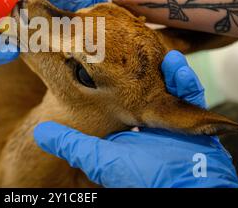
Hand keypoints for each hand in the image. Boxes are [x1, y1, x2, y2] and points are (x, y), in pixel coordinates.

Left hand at [33, 51, 237, 187]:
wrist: (182, 188)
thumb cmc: (139, 175)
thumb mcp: (99, 158)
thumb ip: (72, 144)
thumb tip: (40, 133)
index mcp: (129, 125)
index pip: (123, 96)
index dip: (119, 78)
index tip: (109, 57)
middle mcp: (152, 120)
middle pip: (149, 86)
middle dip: (147, 69)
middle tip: (137, 48)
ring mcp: (175, 119)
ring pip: (171, 86)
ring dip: (168, 69)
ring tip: (164, 55)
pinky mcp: (197, 121)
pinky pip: (193, 96)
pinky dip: (186, 80)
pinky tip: (177, 65)